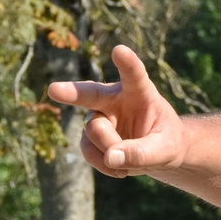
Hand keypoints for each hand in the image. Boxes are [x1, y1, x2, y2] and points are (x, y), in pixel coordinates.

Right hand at [47, 45, 185, 177]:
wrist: (159, 153)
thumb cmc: (166, 142)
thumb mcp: (165, 150)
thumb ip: (142, 153)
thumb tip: (110, 157)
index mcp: (140, 92)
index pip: (134, 75)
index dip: (127, 63)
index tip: (119, 50)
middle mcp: (115, 98)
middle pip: (91, 94)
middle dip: (71, 92)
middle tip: (54, 90)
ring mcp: (100, 116)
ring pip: (93, 132)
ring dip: (109, 150)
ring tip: (129, 161)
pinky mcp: (90, 136)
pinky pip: (90, 150)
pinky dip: (105, 164)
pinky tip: (120, 169)